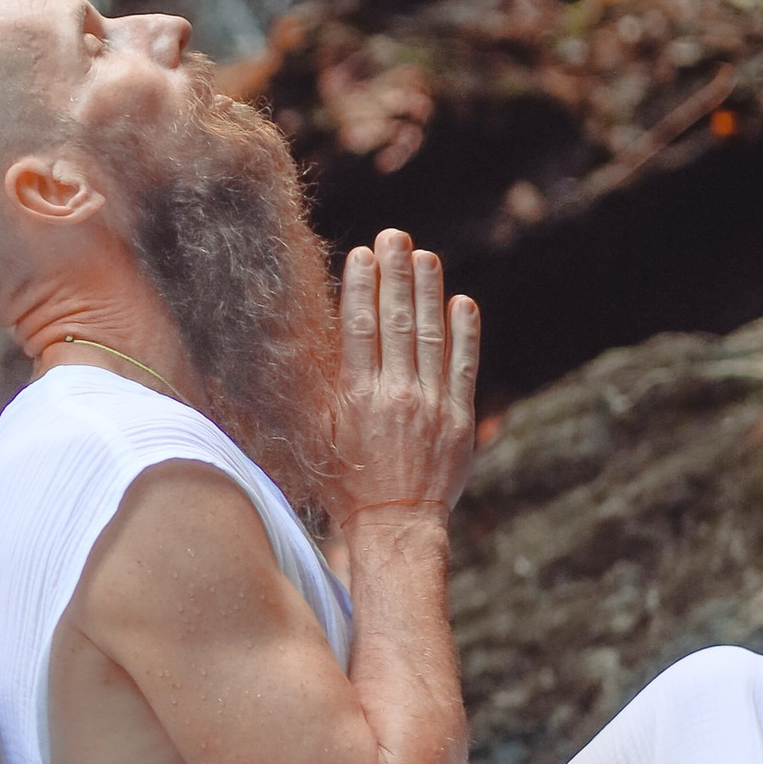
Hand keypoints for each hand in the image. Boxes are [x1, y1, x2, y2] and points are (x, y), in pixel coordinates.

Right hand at [333, 229, 478, 523]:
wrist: (396, 527)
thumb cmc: (347, 484)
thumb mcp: (320, 437)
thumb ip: (316, 392)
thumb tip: (297, 348)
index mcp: (357, 398)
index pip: (360, 329)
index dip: (362, 287)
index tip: (362, 254)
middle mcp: (395, 395)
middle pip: (396, 322)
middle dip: (396, 274)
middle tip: (395, 237)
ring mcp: (431, 405)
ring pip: (430, 336)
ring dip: (429, 292)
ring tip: (426, 256)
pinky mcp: (459, 419)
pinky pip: (463, 366)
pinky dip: (464, 333)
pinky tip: (462, 303)